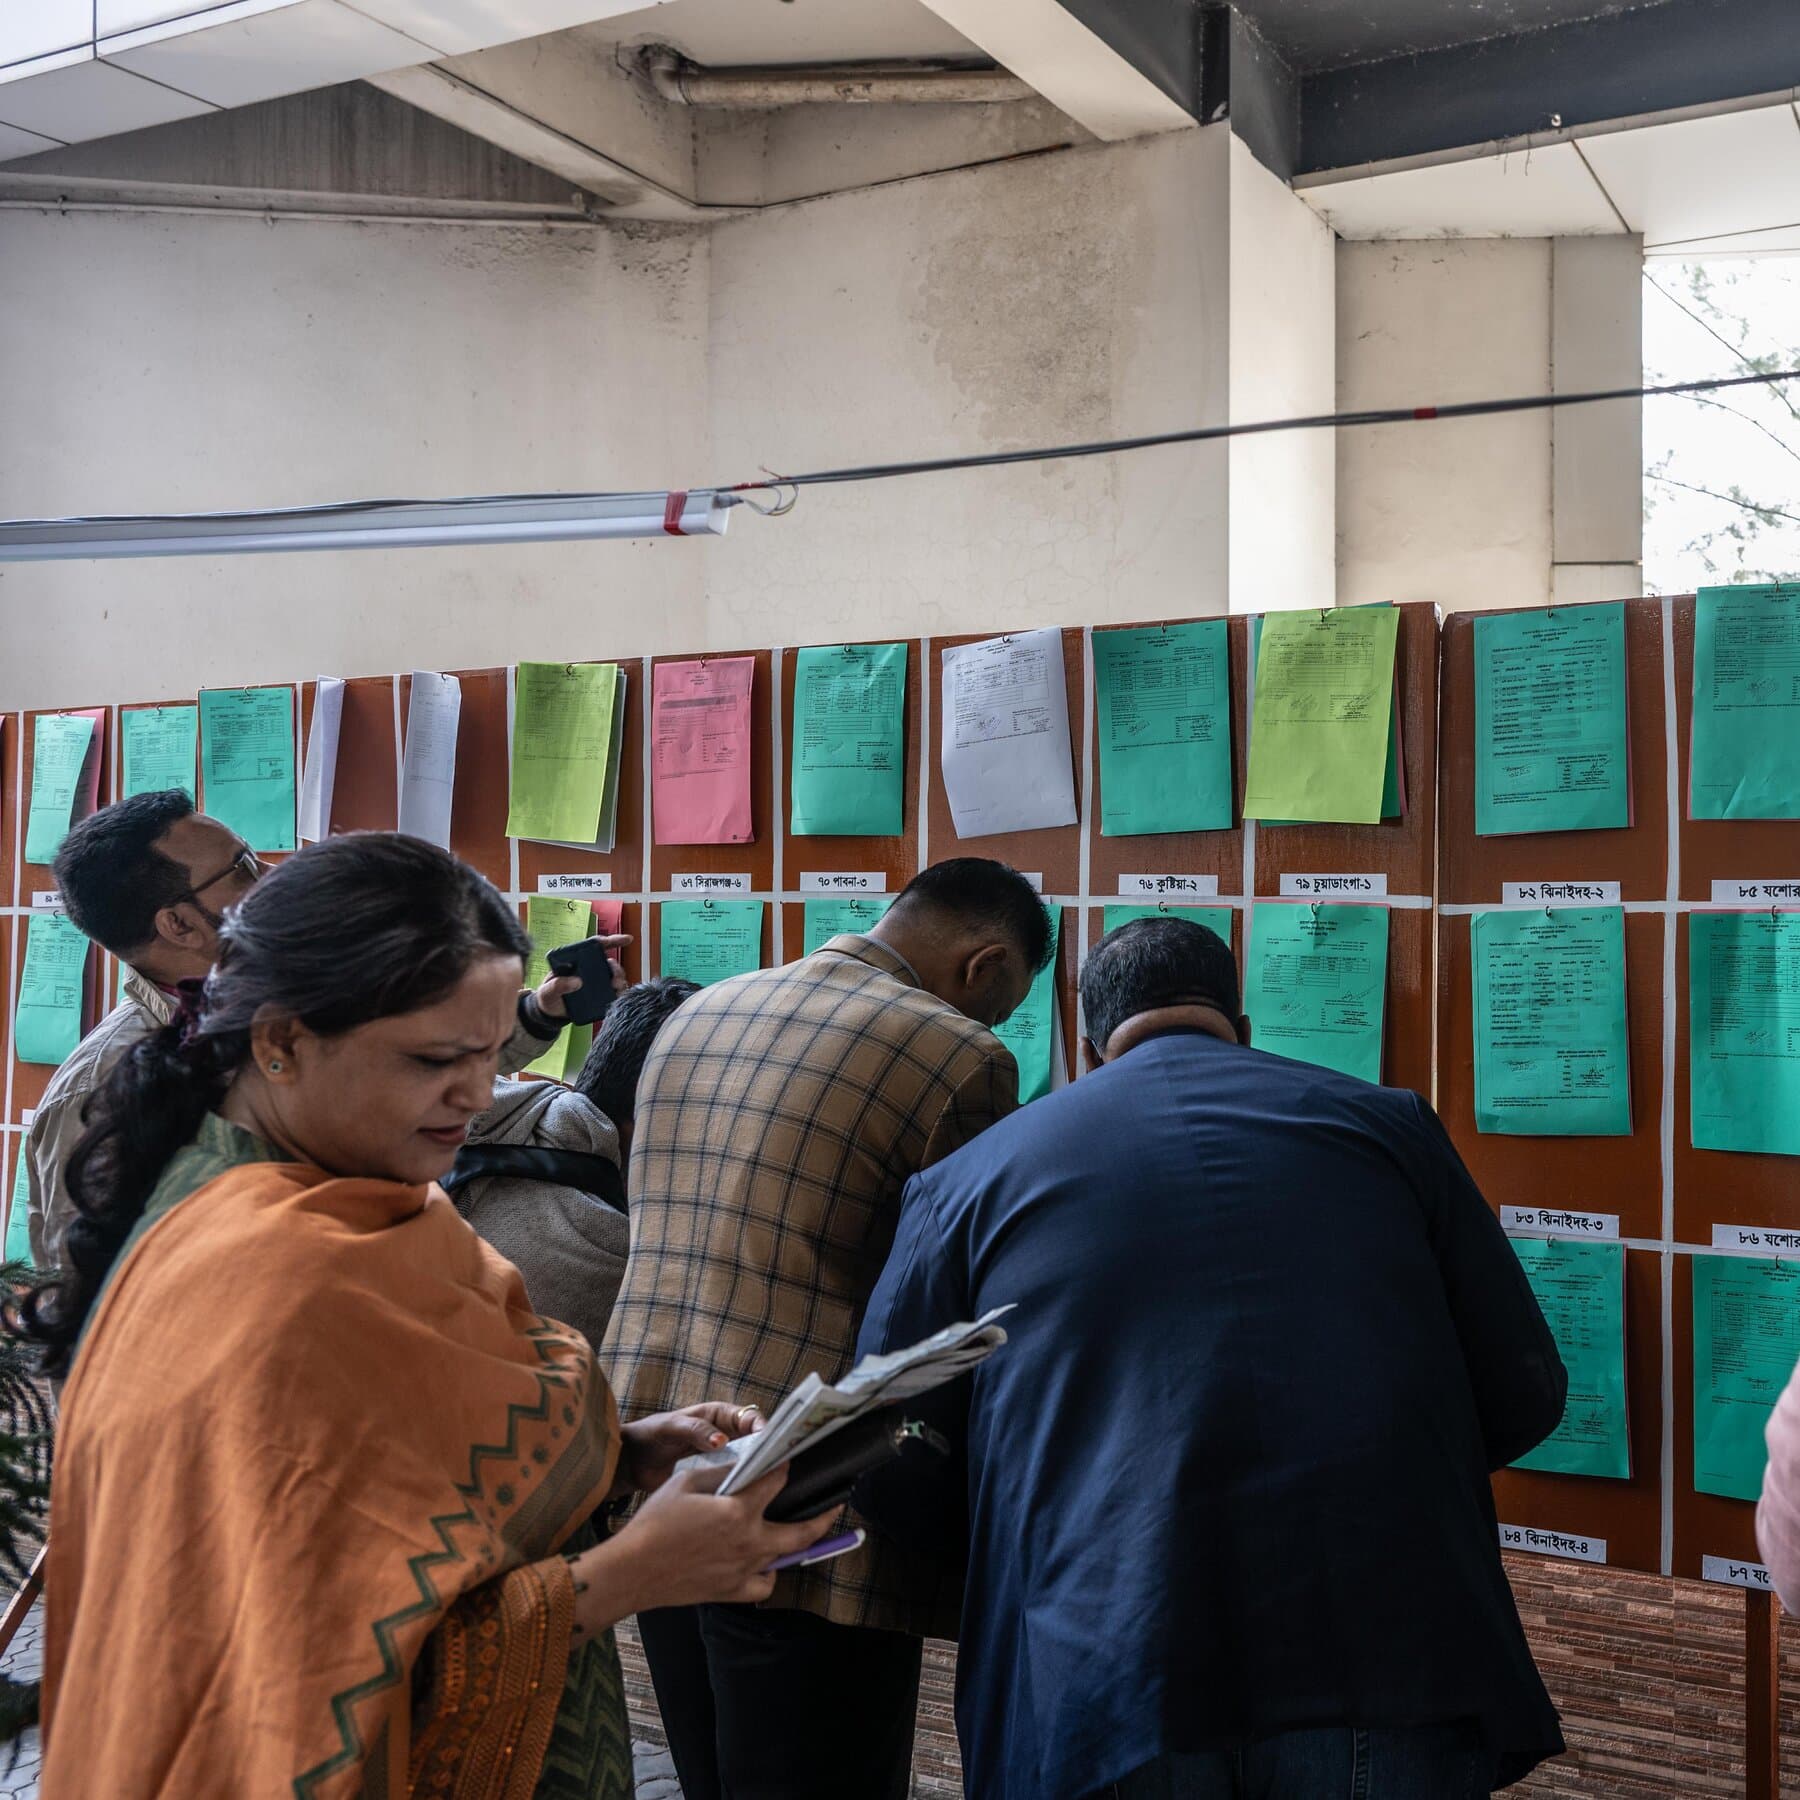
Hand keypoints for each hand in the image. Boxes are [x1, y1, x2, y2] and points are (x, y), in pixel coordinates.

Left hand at [534, 936, 631, 1019]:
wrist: (549, 1014)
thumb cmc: (547, 997)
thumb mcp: (547, 990)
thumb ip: (558, 985)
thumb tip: (577, 982)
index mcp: (577, 961)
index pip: (596, 946)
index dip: (613, 940)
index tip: (626, 940)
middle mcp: (589, 970)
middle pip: (609, 963)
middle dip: (616, 967)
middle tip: (614, 975)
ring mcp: (595, 983)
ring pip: (615, 977)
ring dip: (619, 979)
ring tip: (616, 985)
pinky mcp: (599, 996)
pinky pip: (614, 992)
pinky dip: (619, 993)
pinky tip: (617, 995)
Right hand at [581, 1464, 839, 1624]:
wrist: (633, 1570)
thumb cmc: (655, 1523)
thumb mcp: (685, 1483)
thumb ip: (719, 1473)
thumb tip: (742, 1467)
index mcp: (738, 1512)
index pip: (776, 1483)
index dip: (785, 1467)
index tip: (792, 1458)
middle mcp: (749, 1543)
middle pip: (802, 1531)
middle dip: (825, 1516)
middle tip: (838, 1504)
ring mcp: (743, 1571)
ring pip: (785, 1559)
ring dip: (797, 1544)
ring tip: (802, 1530)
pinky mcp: (731, 1592)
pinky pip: (763, 1585)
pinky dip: (768, 1573)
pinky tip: (763, 1561)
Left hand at [617, 1402, 763, 1495]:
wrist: (631, 1463)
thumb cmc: (650, 1435)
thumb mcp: (671, 1427)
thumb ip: (696, 1430)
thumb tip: (722, 1441)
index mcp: (717, 1415)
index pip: (748, 1418)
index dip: (762, 1427)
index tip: (769, 1441)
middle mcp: (723, 1435)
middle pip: (753, 1441)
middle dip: (765, 1451)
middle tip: (773, 1465)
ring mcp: (719, 1458)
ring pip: (746, 1463)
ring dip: (753, 1471)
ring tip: (762, 1484)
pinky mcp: (712, 1478)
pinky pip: (731, 1480)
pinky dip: (739, 1486)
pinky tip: (743, 1496)